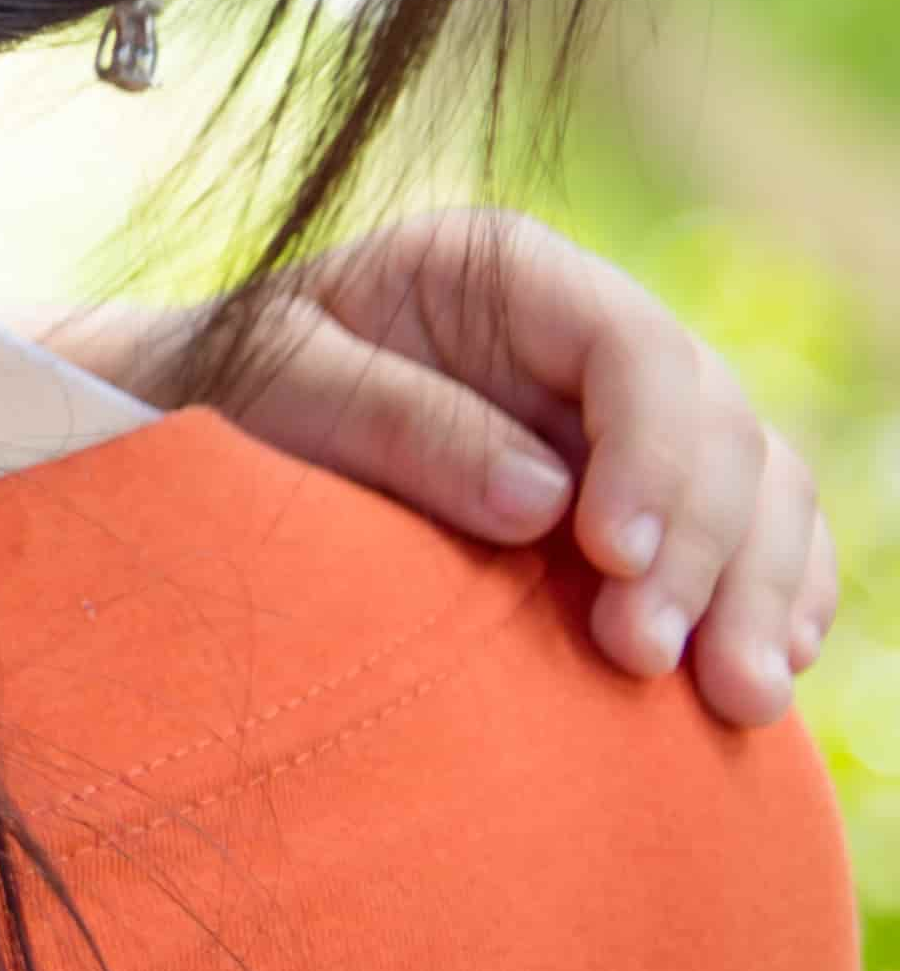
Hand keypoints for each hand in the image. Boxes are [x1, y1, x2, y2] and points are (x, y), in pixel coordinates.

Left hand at [102, 206, 838, 721]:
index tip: (610, 557)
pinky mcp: (646, 492)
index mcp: (506, 271)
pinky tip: (765, 666)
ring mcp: (627, 414)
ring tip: (734, 699)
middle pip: (715, 425)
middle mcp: (586, 334)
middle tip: (649, 656)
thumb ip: (396, 423)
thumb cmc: (226, 387)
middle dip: (705, 547)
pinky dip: (774, 598)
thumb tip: (543, 501)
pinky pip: (757, 536)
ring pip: (759, 484)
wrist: (197, 426)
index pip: (632, 348)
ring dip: (758, 591)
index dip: (650, 453)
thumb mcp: (274, 383)